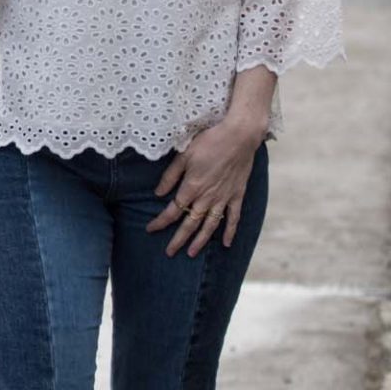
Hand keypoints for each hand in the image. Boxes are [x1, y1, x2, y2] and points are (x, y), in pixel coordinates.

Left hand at [147, 118, 261, 256]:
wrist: (240, 136)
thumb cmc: (210, 141)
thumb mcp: (184, 155)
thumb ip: (170, 176)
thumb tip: (158, 193)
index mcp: (192, 187)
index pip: (172, 211)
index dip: (160, 221)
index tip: (150, 229)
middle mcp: (207, 197)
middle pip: (190, 224)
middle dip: (178, 239)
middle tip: (169, 253)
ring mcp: (224, 198)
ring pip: (210, 225)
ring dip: (200, 241)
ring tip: (191, 253)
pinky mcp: (237, 195)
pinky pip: (233, 218)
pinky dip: (230, 232)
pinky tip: (226, 244)